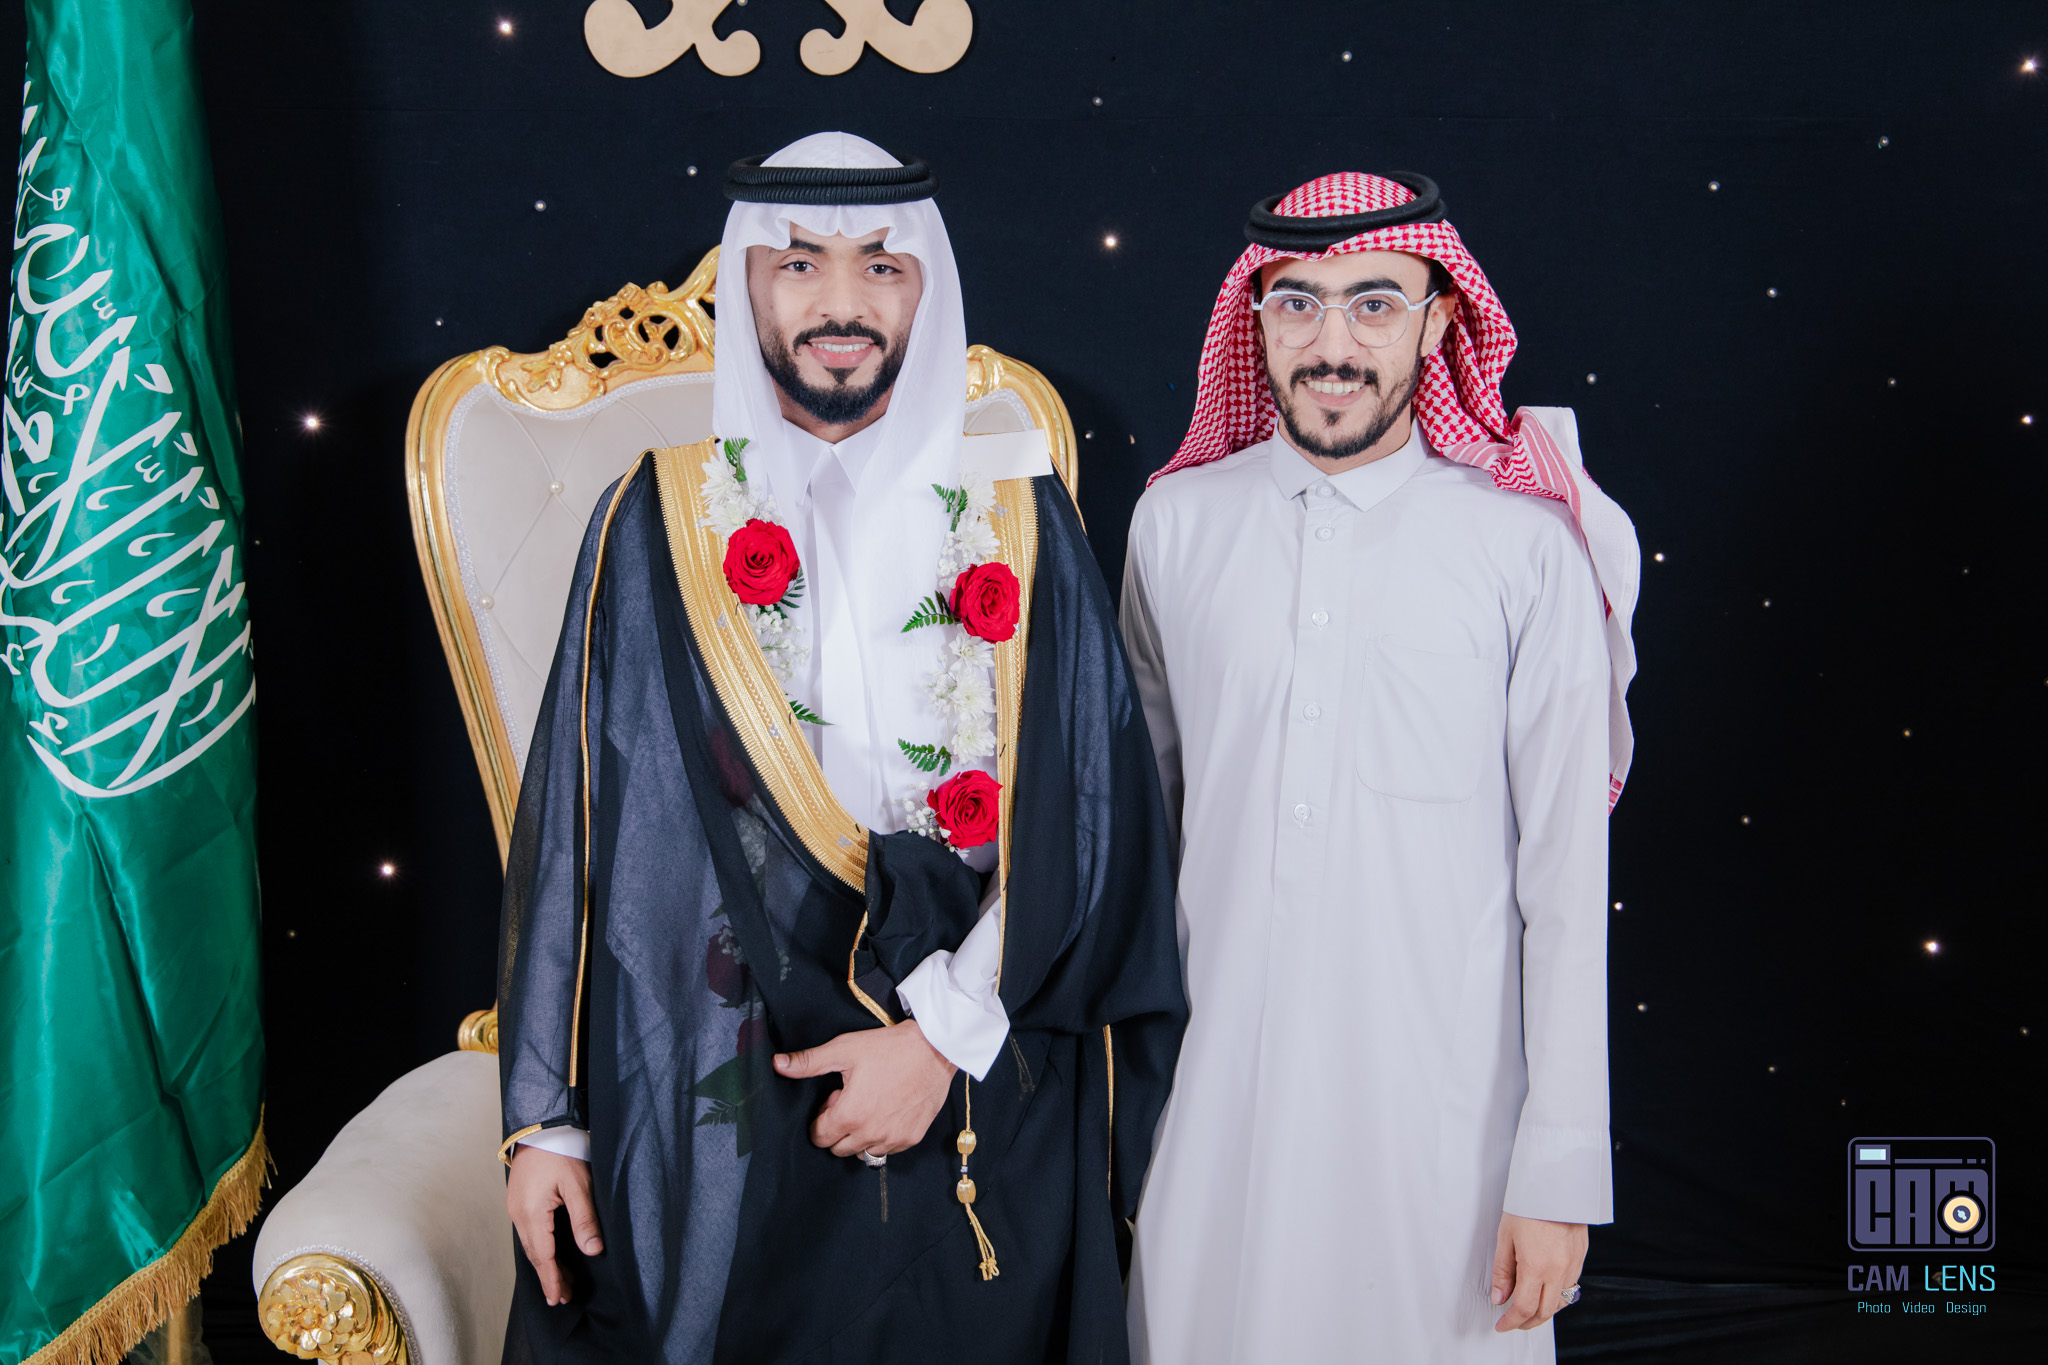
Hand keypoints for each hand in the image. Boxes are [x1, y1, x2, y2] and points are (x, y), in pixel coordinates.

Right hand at [506, 1145, 601, 1305]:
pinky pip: (529, 1232)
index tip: (558, 1298)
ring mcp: (515, 1206)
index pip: (543, 1256)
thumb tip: (592, 1250)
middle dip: (549, 1276)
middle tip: (562, 1297)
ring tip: (560, 1281)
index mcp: (531, 1212)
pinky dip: (540, 1247)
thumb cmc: (562, 1151)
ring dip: (545, 1263)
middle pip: (534, 1254)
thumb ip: (584, 1219)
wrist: (541, 1126)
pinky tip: (550, 1254)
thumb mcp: (578, 1185)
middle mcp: (517, 1213)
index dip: (552, 1279)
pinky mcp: (518, 1200)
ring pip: (531, 1244)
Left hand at [774, 1020, 956, 1156]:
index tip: (834, 1098)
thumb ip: (809, 1062)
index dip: (822, 1117)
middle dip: (838, 1128)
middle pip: (839, 1148)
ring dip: (860, 1136)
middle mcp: (870, 1134)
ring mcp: (893, 1139)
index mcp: (850, 1115)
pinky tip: (888, 1111)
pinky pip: (888, 1150)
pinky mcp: (912, 1138)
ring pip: (863, 1152)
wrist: (935, 1049)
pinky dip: (882, 1137)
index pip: (819, 1137)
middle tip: (851, 1099)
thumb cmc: (889, 1048)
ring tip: (870, 1105)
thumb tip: (777, 1064)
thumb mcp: (844, 1049)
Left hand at [1490, 1212, 1587, 1331]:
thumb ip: (1503, 1271)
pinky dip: (1557, 1296)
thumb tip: (1499, 1297)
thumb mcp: (1506, 1237)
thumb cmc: (1528, 1206)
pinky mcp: (1580, 1258)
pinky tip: (1545, 1290)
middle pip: (1544, 1312)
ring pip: (1560, 1303)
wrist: (1556, 1185)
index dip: (1511, 1322)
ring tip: (1528, 1308)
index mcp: (1536, 1267)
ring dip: (1544, 1311)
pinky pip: (1570, 1287)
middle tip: (1513, 1322)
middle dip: (1527, 1323)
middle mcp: (1558, 1271)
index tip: (1502, 1325)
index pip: (1524, 1308)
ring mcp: (1572, 1266)